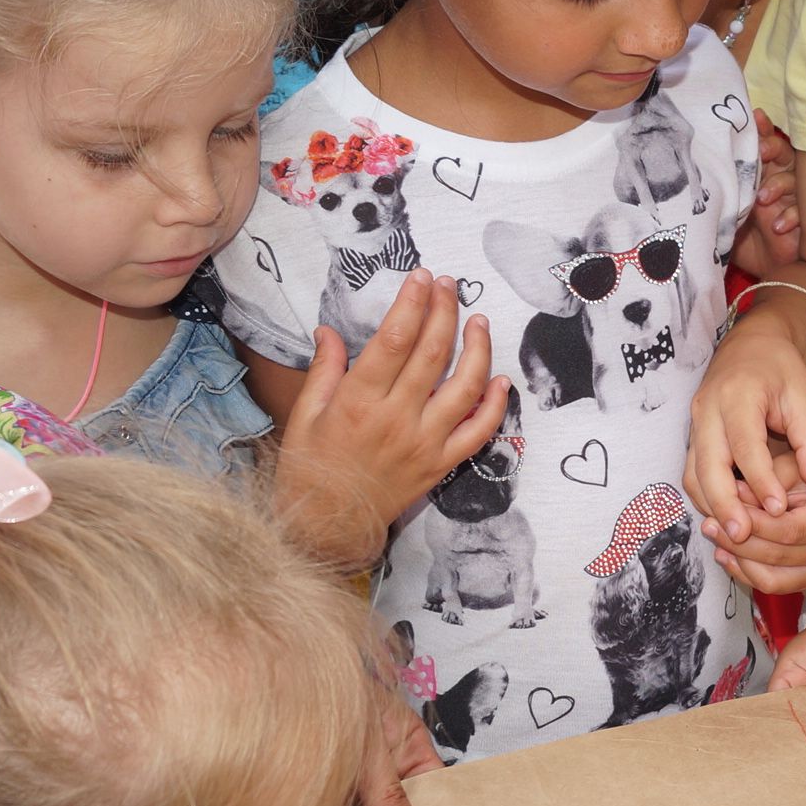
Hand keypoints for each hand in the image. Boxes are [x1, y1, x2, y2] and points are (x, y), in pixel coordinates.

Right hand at [276, 271, 509, 569]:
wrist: (326, 526)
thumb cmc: (310, 468)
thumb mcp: (305, 415)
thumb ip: (324, 370)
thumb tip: (329, 331)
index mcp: (358, 402)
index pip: (394, 340)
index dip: (412, 304)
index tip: (420, 278)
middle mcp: (396, 419)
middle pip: (432, 354)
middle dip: (444, 311)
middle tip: (448, 285)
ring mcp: (424, 443)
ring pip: (464, 387)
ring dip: (477, 349)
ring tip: (479, 321)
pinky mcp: (441, 465)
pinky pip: (478, 432)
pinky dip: (494, 404)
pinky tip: (499, 379)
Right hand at [686, 308, 805, 547]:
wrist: (750, 345)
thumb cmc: (780, 370)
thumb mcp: (804, 397)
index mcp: (738, 395)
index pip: (745, 446)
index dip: (760, 481)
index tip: (778, 510)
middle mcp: (708, 410)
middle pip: (707, 466)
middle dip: (724, 504)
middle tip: (743, 536)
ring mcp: (695, 424)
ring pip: (693, 475)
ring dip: (712, 506)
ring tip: (736, 535)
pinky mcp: (692, 437)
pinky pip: (693, 474)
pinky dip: (708, 498)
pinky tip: (729, 516)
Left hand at [705, 446, 805, 593]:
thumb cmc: (800, 469)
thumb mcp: (787, 463)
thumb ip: (766, 478)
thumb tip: (736, 493)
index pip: (788, 529)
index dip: (754, 522)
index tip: (725, 507)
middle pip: (777, 555)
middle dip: (738, 540)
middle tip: (709, 523)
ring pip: (770, 577)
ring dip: (737, 558)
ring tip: (714, 537)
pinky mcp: (804, 580)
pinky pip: (769, 586)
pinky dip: (743, 571)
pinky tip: (724, 553)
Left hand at [733, 113, 801, 276]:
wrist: (770, 275)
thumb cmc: (748, 244)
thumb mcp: (726, 219)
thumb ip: (718, 199)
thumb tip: (694, 186)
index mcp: (761, 175)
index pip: (763, 144)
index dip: (761, 129)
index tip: (755, 117)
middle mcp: (780, 182)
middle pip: (783, 153)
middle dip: (771, 148)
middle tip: (760, 153)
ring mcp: (795, 200)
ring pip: (795, 178)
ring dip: (779, 184)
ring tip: (762, 198)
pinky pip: (805, 210)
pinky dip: (791, 215)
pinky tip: (778, 226)